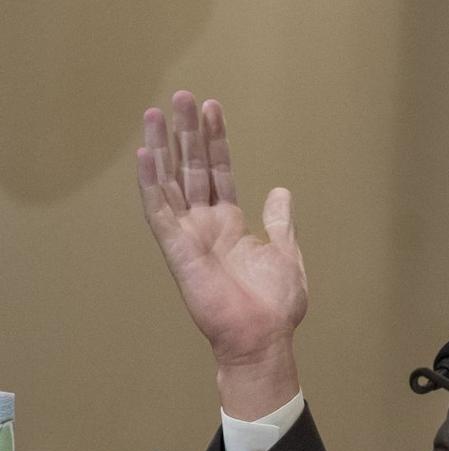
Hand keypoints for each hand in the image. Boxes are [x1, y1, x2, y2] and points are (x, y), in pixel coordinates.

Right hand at [136, 91, 304, 418]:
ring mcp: (188, 235)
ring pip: (170, 182)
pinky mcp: (177, 249)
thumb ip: (280, 222)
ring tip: (157, 112)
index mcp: (230, 224)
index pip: (219, 172)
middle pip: (192, 168)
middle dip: (188, 133)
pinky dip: (151, 183)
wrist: (263, 338)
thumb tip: (281, 191)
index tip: (213, 109)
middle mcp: (205, 225)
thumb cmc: (275, 306)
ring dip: (162, 147)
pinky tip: (145, 154)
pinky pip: (158, 211)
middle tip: (183, 96)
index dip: (215, 141)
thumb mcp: (285, 253)